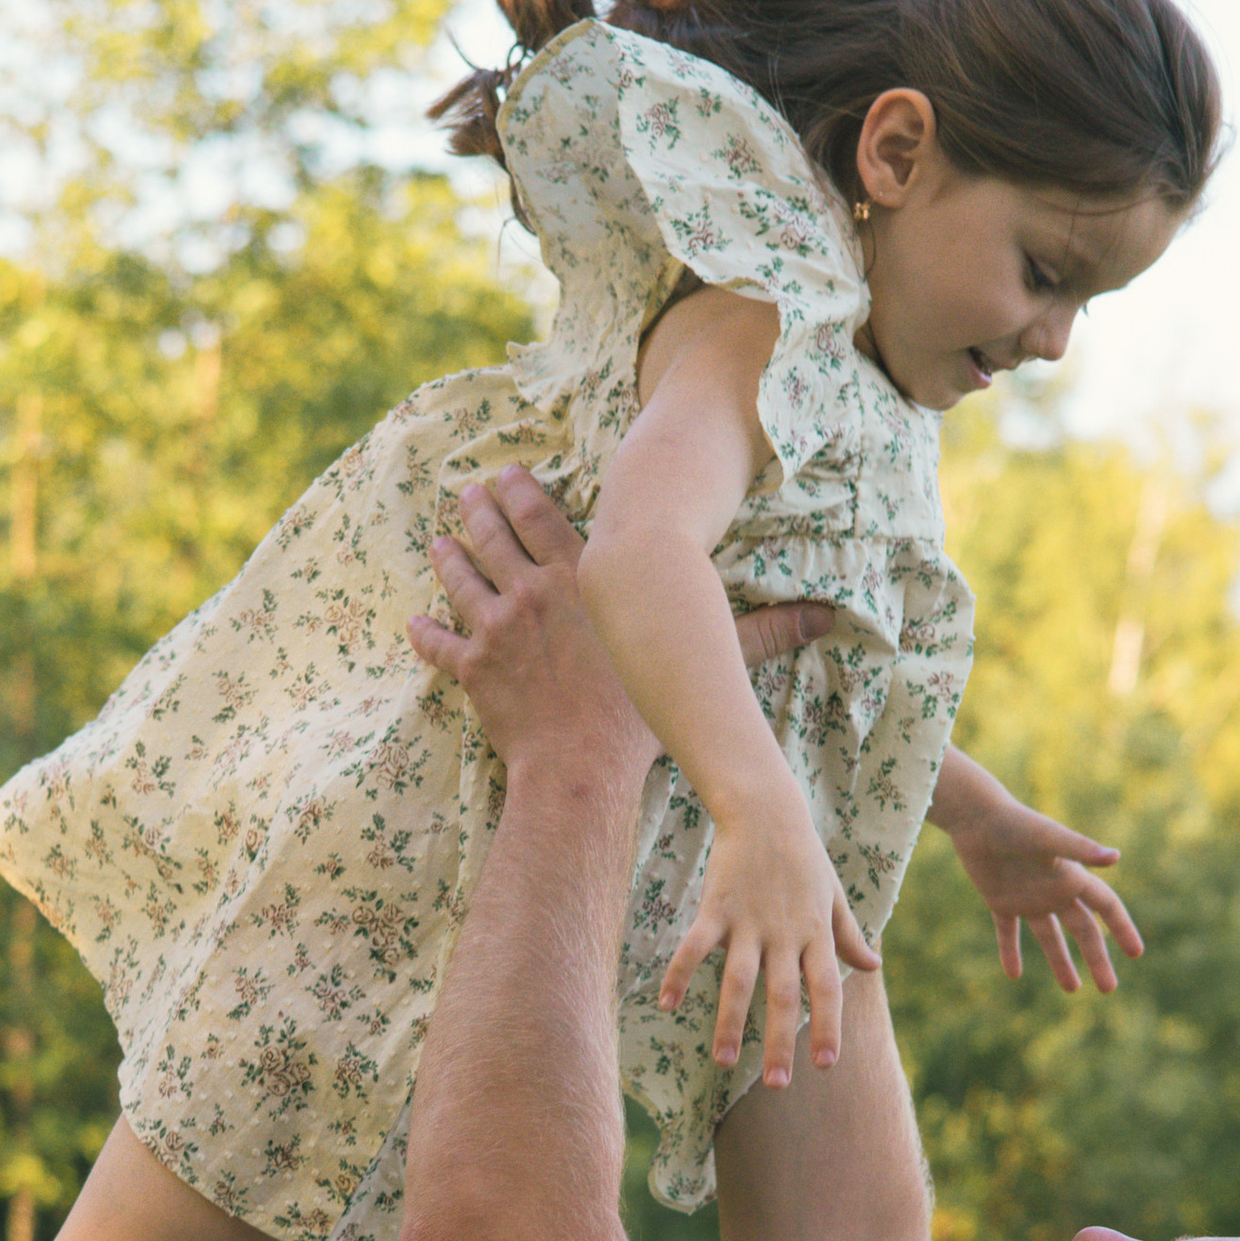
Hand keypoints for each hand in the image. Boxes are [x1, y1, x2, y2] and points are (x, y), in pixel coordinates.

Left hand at [408, 467, 830, 771]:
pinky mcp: (471, 669)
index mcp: (583, 580)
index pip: (546, 519)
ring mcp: (496, 629)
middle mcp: (533, 592)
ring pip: (460, 579)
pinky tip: (413, 622)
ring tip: (438, 540)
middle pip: (494, 536)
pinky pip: (437, 645)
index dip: (523, 492)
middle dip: (477, 510)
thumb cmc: (639, 714)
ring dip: (446, 557)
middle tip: (465, 493)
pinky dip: (424, 633)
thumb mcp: (702, 663)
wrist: (581, 767)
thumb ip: (759, 634)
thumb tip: (826, 618)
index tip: (507, 474)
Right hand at [660, 791, 881, 1086]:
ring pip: (739, 980)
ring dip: (731, 1022)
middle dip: (781, 1041)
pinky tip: (668, 1004)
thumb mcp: (833, 896)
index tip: (826, 1065)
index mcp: (815, 934)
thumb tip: (873, 967)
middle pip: (784, 995)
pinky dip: (681, 974)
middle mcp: (784, 934)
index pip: (826, 988)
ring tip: (724, 1062)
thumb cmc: (803, 856)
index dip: (827, 1026)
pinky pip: (695, 947)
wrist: (767, 810)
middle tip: (778, 1084)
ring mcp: (748, 922)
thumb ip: (849, 936)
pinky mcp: (715, 908)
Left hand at [932, 764, 1142, 993]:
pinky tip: (1012, 975)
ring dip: (1061, 962)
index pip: (1106, 907)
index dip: (1122, 929)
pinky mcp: (1000, 901)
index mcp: (1071, 877)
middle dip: (1097, 959)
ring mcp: (1028, 898)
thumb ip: (1080, 848)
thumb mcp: (1049, 838)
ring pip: (1049, 937)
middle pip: (1083, 931)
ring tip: (1072, 989)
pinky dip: (1009, 952)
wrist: (977, 818)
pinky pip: (1007, 933)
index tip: (1137, 954)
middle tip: (1109, 988)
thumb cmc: (1016, 824)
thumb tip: (1116, 858)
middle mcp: (1054, 890)